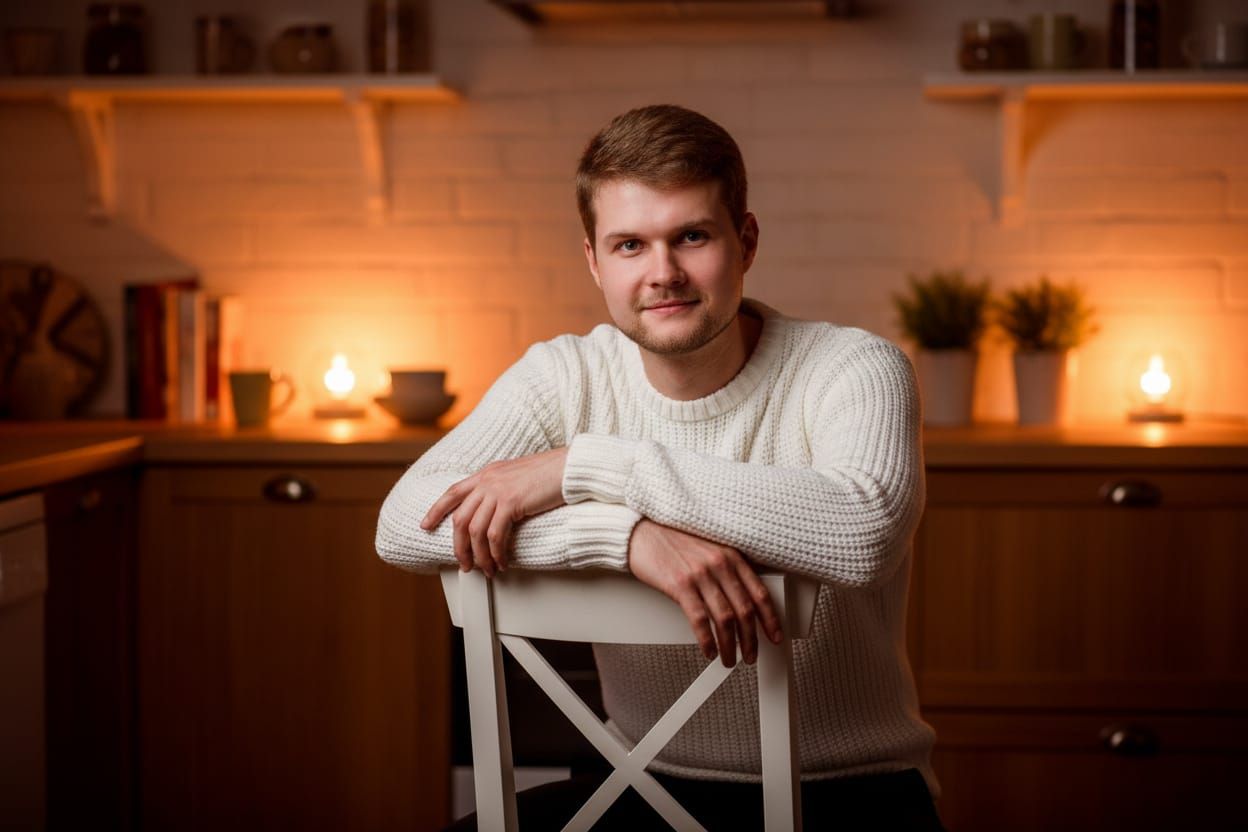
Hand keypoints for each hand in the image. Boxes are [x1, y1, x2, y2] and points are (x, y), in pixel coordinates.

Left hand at [421, 447, 568, 576]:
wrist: (570, 466)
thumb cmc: (551, 472)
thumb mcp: (517, 475)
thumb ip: (501, 488)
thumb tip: (494, 509)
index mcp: (487, 473)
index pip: (452, 492)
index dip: (436, 510)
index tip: (425, 524)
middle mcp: (487, 481)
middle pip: (460, 519)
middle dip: (459, 547)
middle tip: (464, 564)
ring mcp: (498, 491)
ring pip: (476, 531)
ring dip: (479, 556)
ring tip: (487, 569)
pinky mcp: (511, 502)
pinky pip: (495, 535)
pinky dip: (496, 553)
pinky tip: (502, 562)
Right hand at [627, 519, 782, 667]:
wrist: (641, 534)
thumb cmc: (673, 542)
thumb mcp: (710, 549)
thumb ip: (728, 571)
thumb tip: (742, 603)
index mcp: (732, 556)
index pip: (760, 593)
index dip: (770, 619)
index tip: (774, 636)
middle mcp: (720, 564)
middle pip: (745, 610)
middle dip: (751, 639)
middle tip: (751, 655)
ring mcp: (700, 575)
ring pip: (725, 619)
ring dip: (731, 645)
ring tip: (730, 659)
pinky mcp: (680, 585)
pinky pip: (700, 620)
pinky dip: (707, 641)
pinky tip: (709, 650)